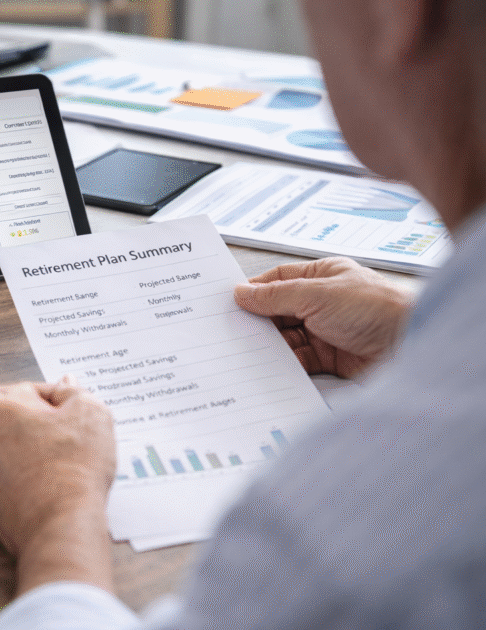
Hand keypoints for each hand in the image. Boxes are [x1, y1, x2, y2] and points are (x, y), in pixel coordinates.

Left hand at [0, 378, 115, 593]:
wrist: (60, 524)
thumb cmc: (74, 469)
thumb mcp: (91, 413)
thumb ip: (74, 391)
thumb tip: (65, 384)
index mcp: (1, 405)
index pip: (29, 388)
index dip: (56, 398)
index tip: (72, 412)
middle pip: (1, 411)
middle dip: (27, 416)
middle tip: (55, 429)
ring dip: (19, 444)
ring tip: (51, 456)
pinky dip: (15, 473)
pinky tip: (40, 480)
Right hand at [234, 257, 413, 377]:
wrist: (411, 345)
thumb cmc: (376, 308)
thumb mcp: (317, 294)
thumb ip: (276, 295)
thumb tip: (242, 293)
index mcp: (324, 276)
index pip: (280, 279)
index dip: (255, 289)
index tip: (230, 301)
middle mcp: (325, 302)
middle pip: (280, 310)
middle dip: (259, 320)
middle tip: (231, 328)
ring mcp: (327, 330)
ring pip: (287, 337)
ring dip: (270, 343)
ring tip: (246, 349)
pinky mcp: (331, 358)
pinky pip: (298, 360)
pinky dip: (284, 363)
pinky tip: (269, 366)